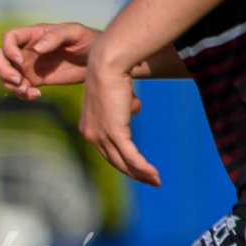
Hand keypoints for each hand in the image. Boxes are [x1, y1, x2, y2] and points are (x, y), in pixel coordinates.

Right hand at [0, 23, 96, 98]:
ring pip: (5, 74)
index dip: (8, 49)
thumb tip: (36, 49)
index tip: (20, 61)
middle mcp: (26, 49)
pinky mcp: (34, 80)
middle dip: (3, 70)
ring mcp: (28, 65)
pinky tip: (36, 95)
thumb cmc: (88, 40)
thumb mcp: (75, 33)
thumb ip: (56, 37)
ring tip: (28, 91)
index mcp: (34, 34)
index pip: (9, 37)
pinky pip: (18, 88)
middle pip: (0, 57)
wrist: (98, 61)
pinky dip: (21, 94)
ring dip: (11, 85)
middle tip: (19, 81)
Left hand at [80, 52, 159, 186]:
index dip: (124, 162)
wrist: (107, 64)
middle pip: (115, 161)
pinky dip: (143, 167)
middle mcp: (91, 135)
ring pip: (123, 162)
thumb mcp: (114, 95)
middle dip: (134, 173)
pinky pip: (131, 156)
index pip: (107, 152)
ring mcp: (101, 135)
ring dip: (141, 174)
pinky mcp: (114, 132)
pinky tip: (154, 175)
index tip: (138, 169)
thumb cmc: (111, 74)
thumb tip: (133, 107)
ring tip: (156, 181)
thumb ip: (122, 106)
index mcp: (89, 128)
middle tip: (151, 181)